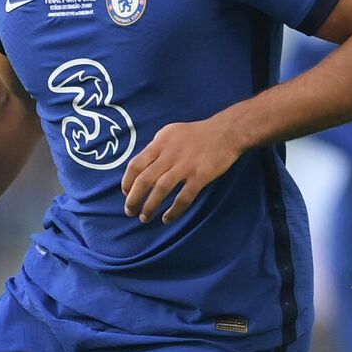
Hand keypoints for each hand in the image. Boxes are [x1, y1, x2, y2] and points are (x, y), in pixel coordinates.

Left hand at [122, 115, 248, 222]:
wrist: (226, 132)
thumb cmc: (197, 133)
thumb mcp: (170, 132)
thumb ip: (156, 147)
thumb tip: (143, 164)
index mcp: (159, 144)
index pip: (135, 165)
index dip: (127, 182)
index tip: (125, 193)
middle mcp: (169, 155)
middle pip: (144, 180)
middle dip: (133, 199)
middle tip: (130, 212)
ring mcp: (185, 166)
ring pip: (161, 190)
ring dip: (150, 206)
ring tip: (145, 218)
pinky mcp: (200, 176)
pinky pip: (184, 198)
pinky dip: (174, 211)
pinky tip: (167, 218)